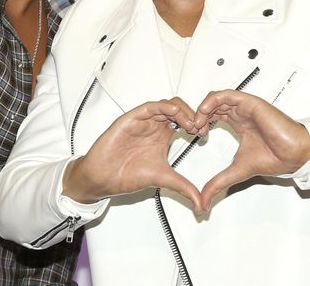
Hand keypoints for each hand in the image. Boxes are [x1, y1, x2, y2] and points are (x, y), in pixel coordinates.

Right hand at [62, 98, 203, 211]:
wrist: (104, 178)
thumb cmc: (127, 175)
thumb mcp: (163, 179)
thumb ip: (183, 187)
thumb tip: (201, 204)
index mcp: (162, 134)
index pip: (184, 120)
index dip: (197, 123)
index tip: (205, 134)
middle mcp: (153, 125)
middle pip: (178, 109)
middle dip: (192, 115)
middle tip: (200, 127)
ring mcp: (142, 120)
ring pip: (165, 105)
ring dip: (180, 111)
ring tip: (190, 122)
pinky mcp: (130, 119)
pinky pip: (148, 107)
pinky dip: (162, 107)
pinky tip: (174, 113)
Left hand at [195, 90, 309, 210]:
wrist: (292, 155)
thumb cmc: (273, 158)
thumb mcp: (236, 171)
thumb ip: (219, 182)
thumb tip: (204, 200)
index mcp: (238, 123)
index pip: (212, 115)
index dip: (199, 122)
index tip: (194, 135)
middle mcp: (241, 113)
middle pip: (212, 105)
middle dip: (198, 115)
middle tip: (192, 129)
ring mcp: (245, 107)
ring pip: (217, 98)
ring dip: (203, 108)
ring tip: (197, 123)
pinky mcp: (250, 103)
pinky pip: (227, 94)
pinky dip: (212, 101)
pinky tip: (205, 113)